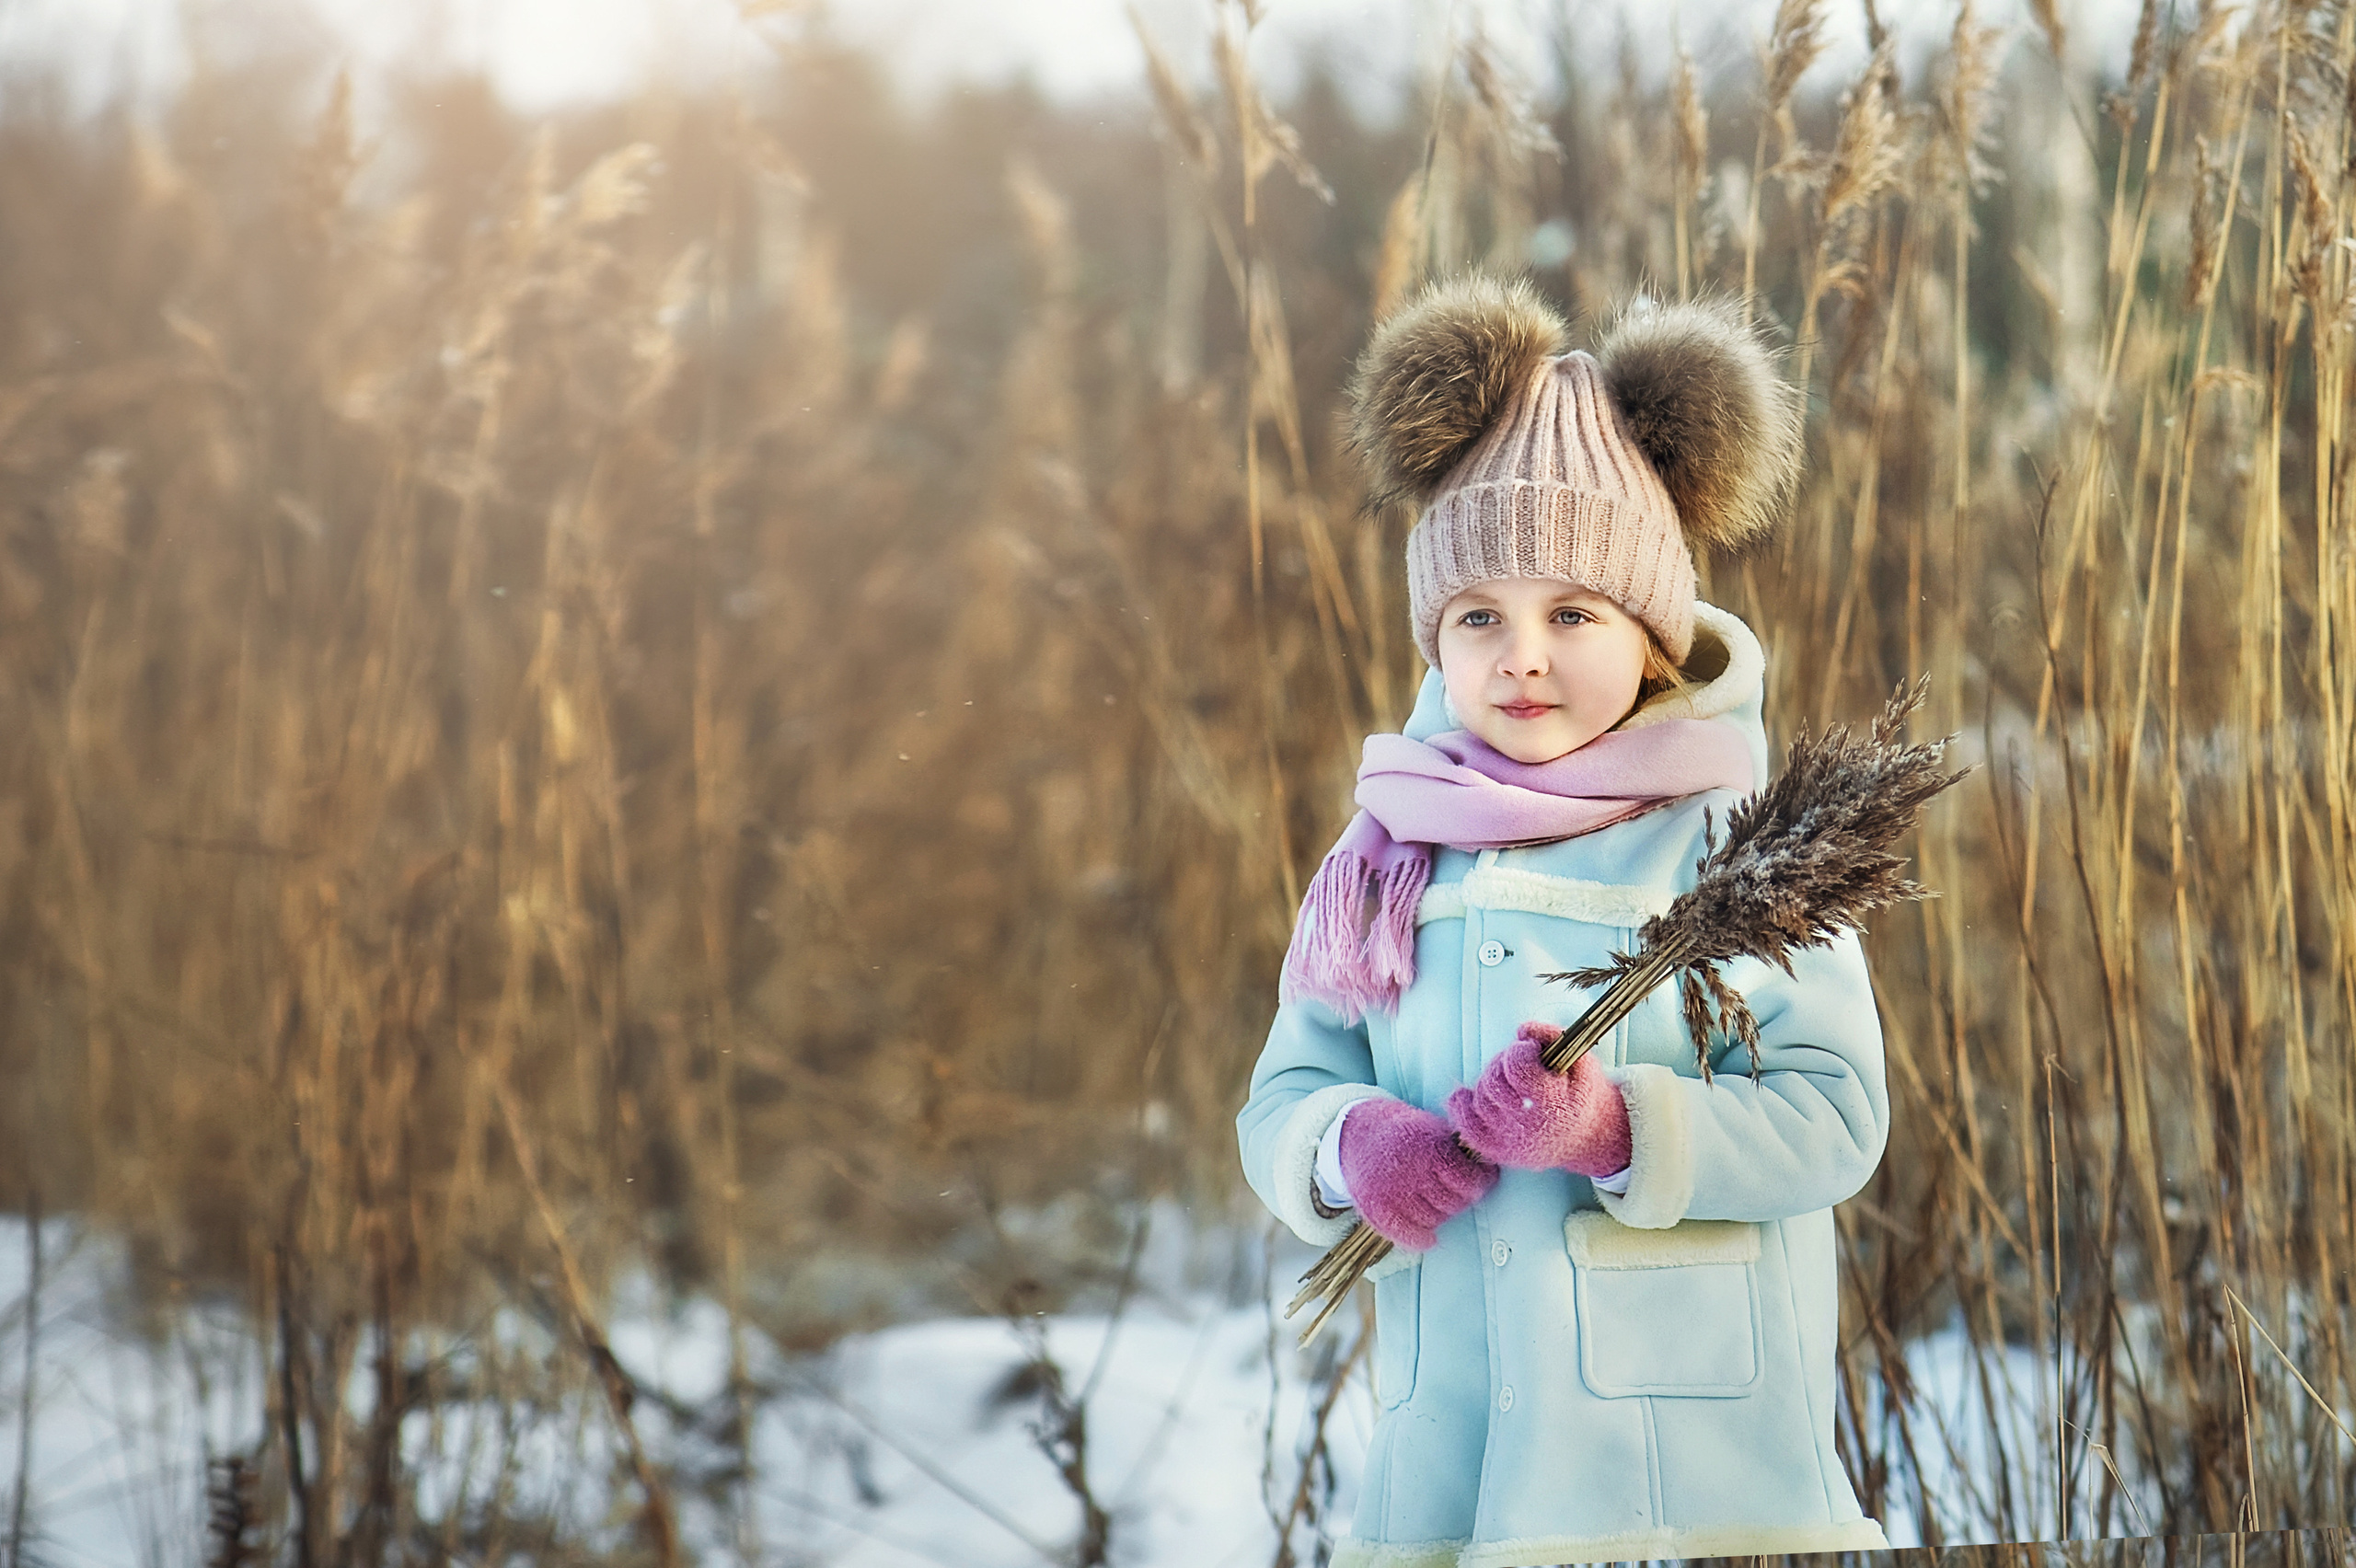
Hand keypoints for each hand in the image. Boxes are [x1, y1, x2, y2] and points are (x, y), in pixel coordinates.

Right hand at [1336, 1097, 1499, 1251]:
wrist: (1359, 1134)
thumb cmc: (1408, 1135)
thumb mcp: (1435, 1130)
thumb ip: (1460, 1151)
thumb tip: (1490, 1170)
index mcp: (1430, 1148)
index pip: (1470, 1181)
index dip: (1477, 1183)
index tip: (1474, 1181)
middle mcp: (1412, 1171)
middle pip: (1454, 1203)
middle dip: (1457, 1199)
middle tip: (1449, 1190)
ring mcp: (1393, 1191)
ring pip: (1433, 1220)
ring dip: (1438, 1215)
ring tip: (1431, 1201)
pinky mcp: (1377, 1209)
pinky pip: (1409, 1236)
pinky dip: (1421, 1239)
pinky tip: (1427, 1236)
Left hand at [1447, 1022, 1631, 1176]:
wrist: (1586, 1139)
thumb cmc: (1582, 1095)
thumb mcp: (1582, 1062)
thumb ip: (1554, 1036)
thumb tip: (1522, 1030)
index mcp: (1555, 1105)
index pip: (1518, 1069)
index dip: (1521, 1052)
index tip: (1531, 1049)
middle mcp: (1530, 1129)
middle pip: (1494, 1084)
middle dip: (1503, 1065)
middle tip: (1519, 1065)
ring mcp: (1511, 1143)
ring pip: (1479, 1101)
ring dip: (1489, 1083)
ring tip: (1510, 1082)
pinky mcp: (1497, 1151)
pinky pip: (1467, 1126)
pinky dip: (1462, 1106)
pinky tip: (1469, 1094)